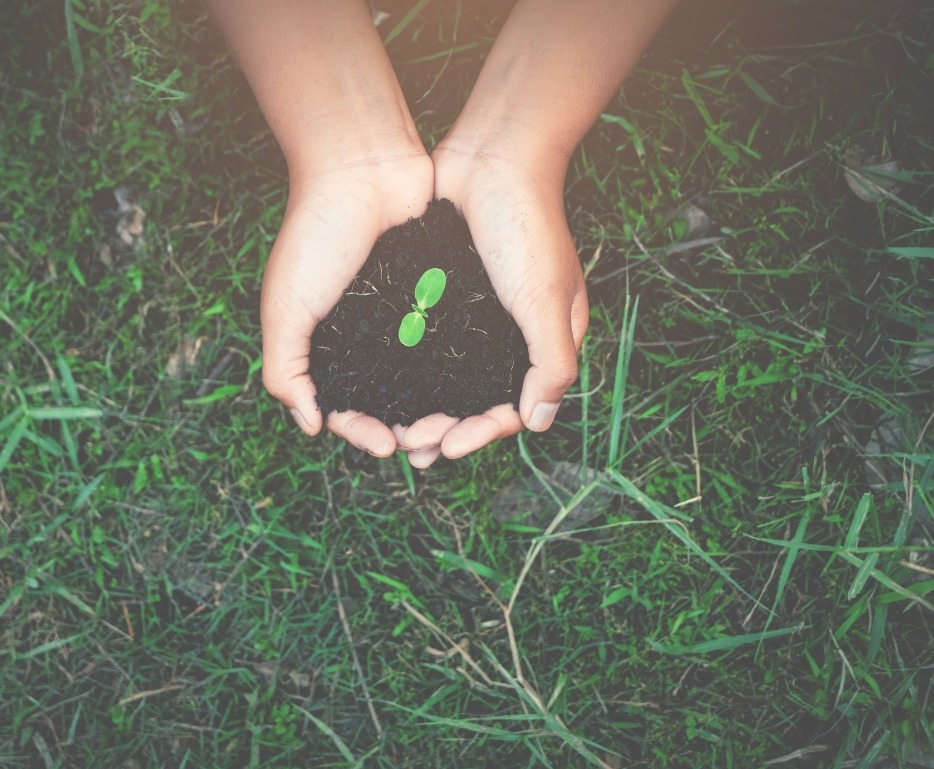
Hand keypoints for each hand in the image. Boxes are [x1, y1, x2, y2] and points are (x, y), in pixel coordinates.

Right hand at [262, 153, 433, 456]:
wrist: (363, 168)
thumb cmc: (315, 235)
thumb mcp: (285, 308)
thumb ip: (286, 370)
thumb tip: (311, 426)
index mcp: (325, 346)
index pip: (343, 409)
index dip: (362, 433)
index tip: (387, 447)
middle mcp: (364, 338)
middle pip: (389, 403)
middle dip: (408, 428)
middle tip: (430, 439)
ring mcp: (402, 320)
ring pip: (424, 381)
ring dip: (438, 408)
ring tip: (456, 424)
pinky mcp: (436, 297)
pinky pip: (449, 342)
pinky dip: (459, 368)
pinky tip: (474, 387)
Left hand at [394, 146, 588, 468]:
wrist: (491, 157)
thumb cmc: (527, 226)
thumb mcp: (545, 299)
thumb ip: (550, 362)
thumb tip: (539, 422)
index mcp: (546, 340)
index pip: (517, 407)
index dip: (483, 433)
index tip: (447, 446)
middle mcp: (511, 335)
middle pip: (478, 401)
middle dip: (447, 429)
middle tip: (411, 446)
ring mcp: (477, 317)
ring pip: (449, 379)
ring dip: (424, 407)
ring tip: (394, 428)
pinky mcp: (447, 296)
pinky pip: (429, 344)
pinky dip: (411, 369)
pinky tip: (383, 384)